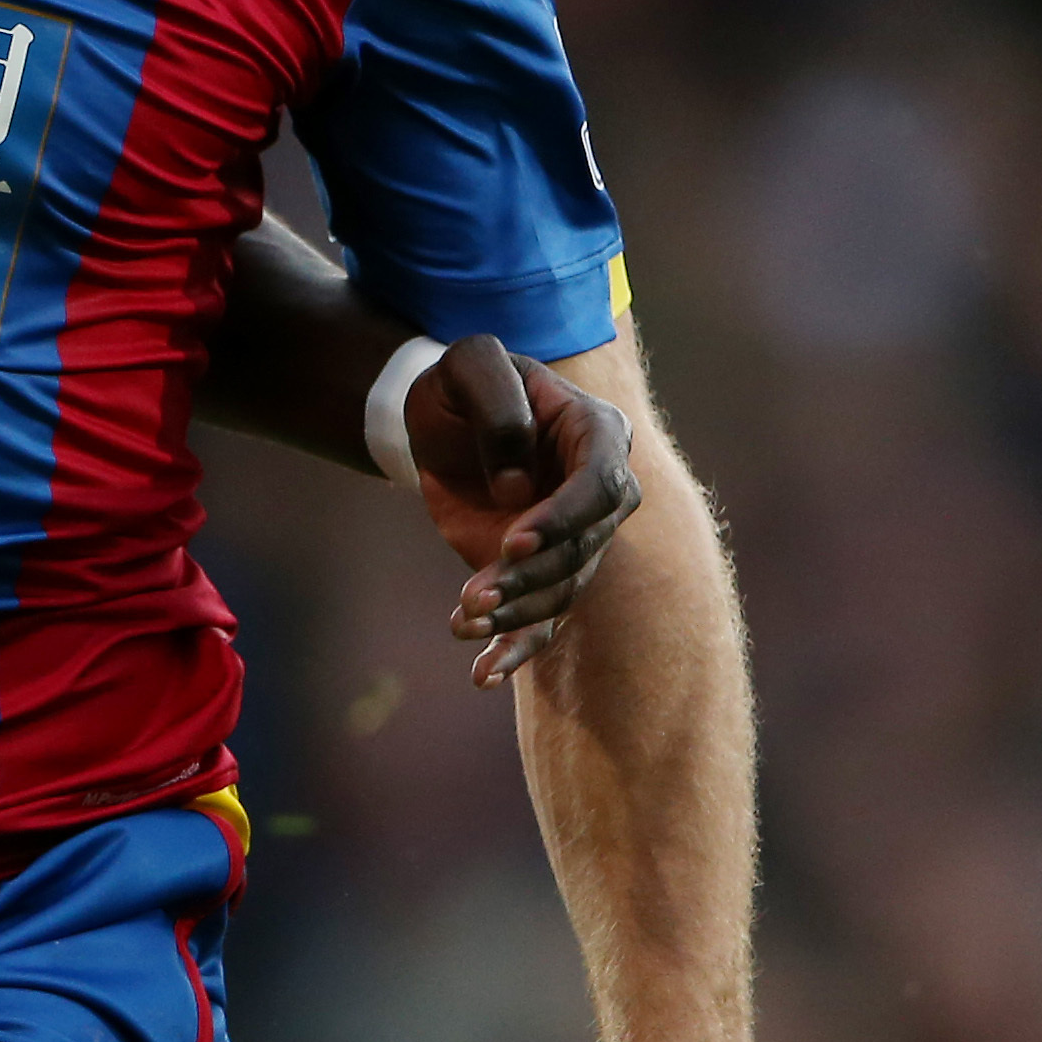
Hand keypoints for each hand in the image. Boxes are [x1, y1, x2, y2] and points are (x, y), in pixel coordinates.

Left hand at [405, 338, 640, 685]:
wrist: (442, 418)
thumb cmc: (463, 382)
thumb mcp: (470, 366)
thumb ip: (499, 411)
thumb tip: (517, 491)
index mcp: (597, 433)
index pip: (599, 487)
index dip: (561, 519)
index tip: (511, 544)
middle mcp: (598, 493)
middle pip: (582, 549)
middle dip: (529, 578)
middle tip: (473, 596)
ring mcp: (574, 537)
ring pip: (561, 590)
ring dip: (515, 615)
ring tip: (463, 623)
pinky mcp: (540, 571)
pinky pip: (541, 620)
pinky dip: (514, 650)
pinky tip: (483, 675)